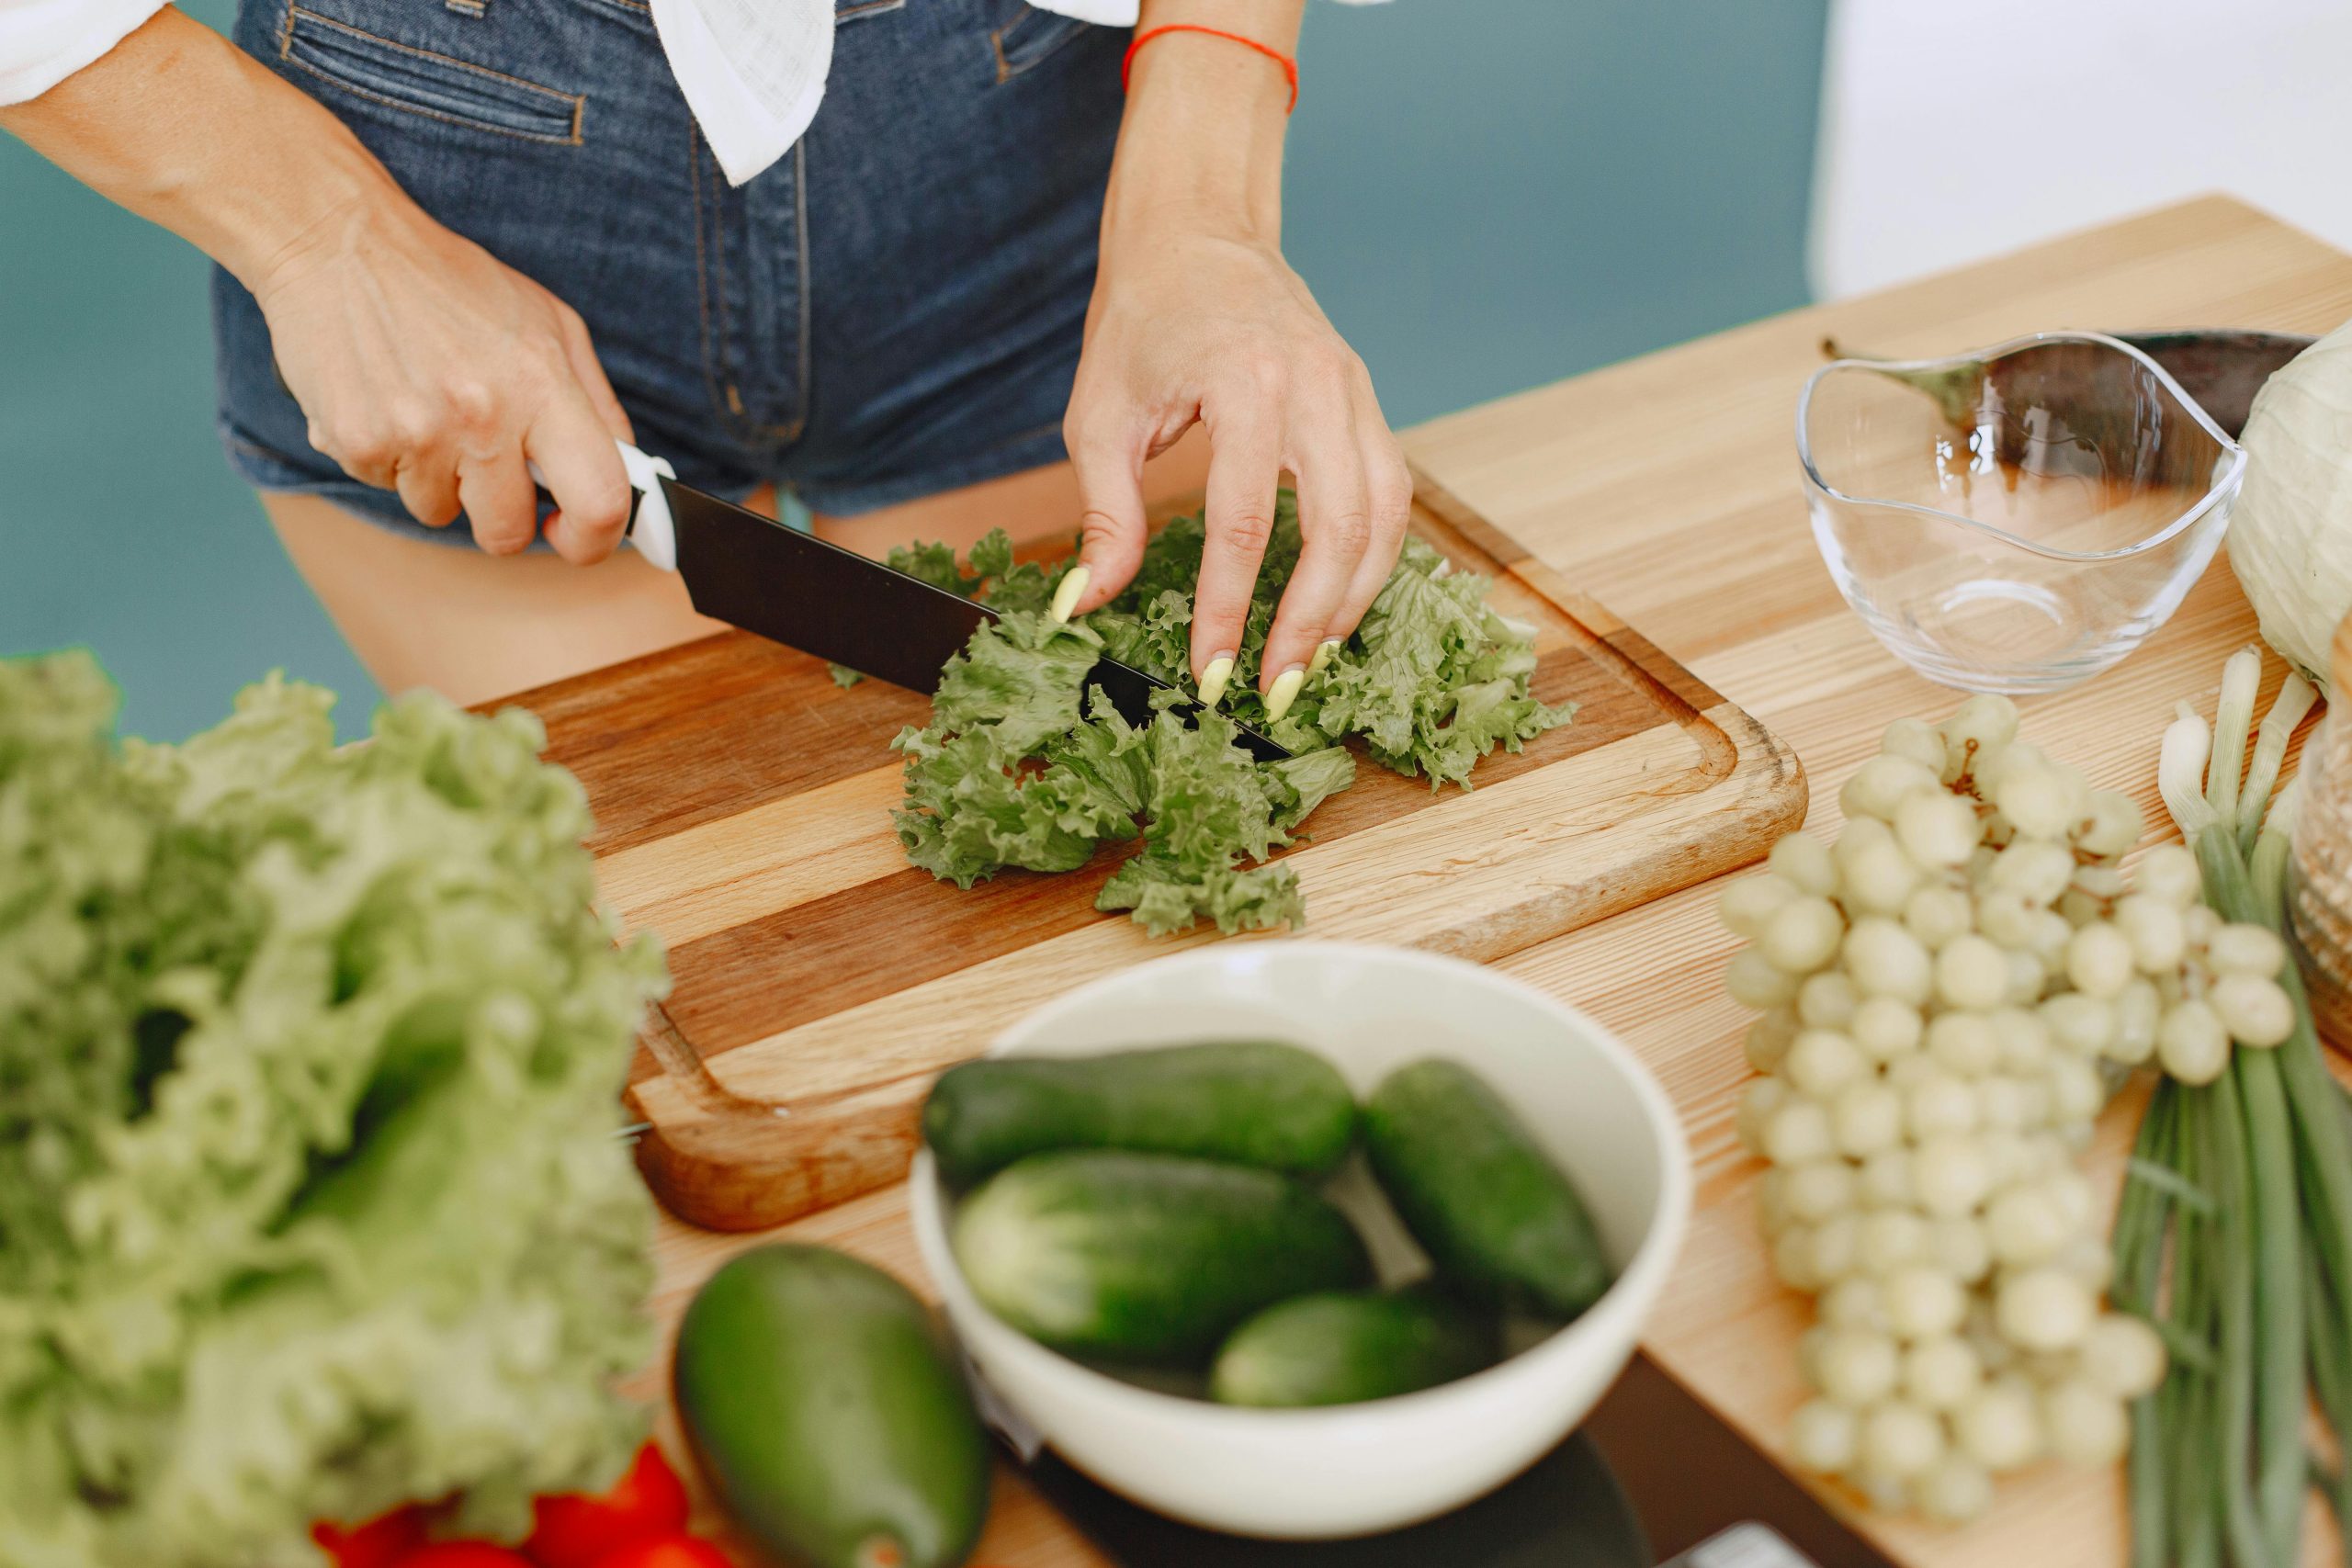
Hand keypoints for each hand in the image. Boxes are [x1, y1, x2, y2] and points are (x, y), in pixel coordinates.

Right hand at [254, 194, 633, 560]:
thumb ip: (595, 404)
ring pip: (441, 513)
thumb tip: (626, 475)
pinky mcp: (354, 442)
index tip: (575, 533)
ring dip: (440, 479)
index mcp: (542, 385)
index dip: (594, 539)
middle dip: (504, 516)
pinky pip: (388, 487)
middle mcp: (481, 416)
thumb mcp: (550, 323)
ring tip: (427, 409)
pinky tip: (388, 400)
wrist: (336, 242)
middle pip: (507, 534)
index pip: (598, 500)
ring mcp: (414, 434)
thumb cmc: (451, 283)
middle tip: (490, 467)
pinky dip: (391, 458)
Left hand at [1060, 217, 1410, 713]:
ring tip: (1312, 660)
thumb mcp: (1100, 416)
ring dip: (1353, 599)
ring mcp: (1353, 390)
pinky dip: (1373, 556)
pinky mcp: (1366, 401)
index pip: (1246, 522)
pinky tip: (1338, 602)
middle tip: (1274, 691)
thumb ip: (1105, 516)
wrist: (1196, 231)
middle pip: (1337, 528)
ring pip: (1384, 515)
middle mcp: (1315, 384)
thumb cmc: (1140, 318)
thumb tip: (1087, 605)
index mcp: (1245, 382)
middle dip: (1309, 622)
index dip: (1230, 608)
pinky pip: (1391, 492)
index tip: (1211, 673)